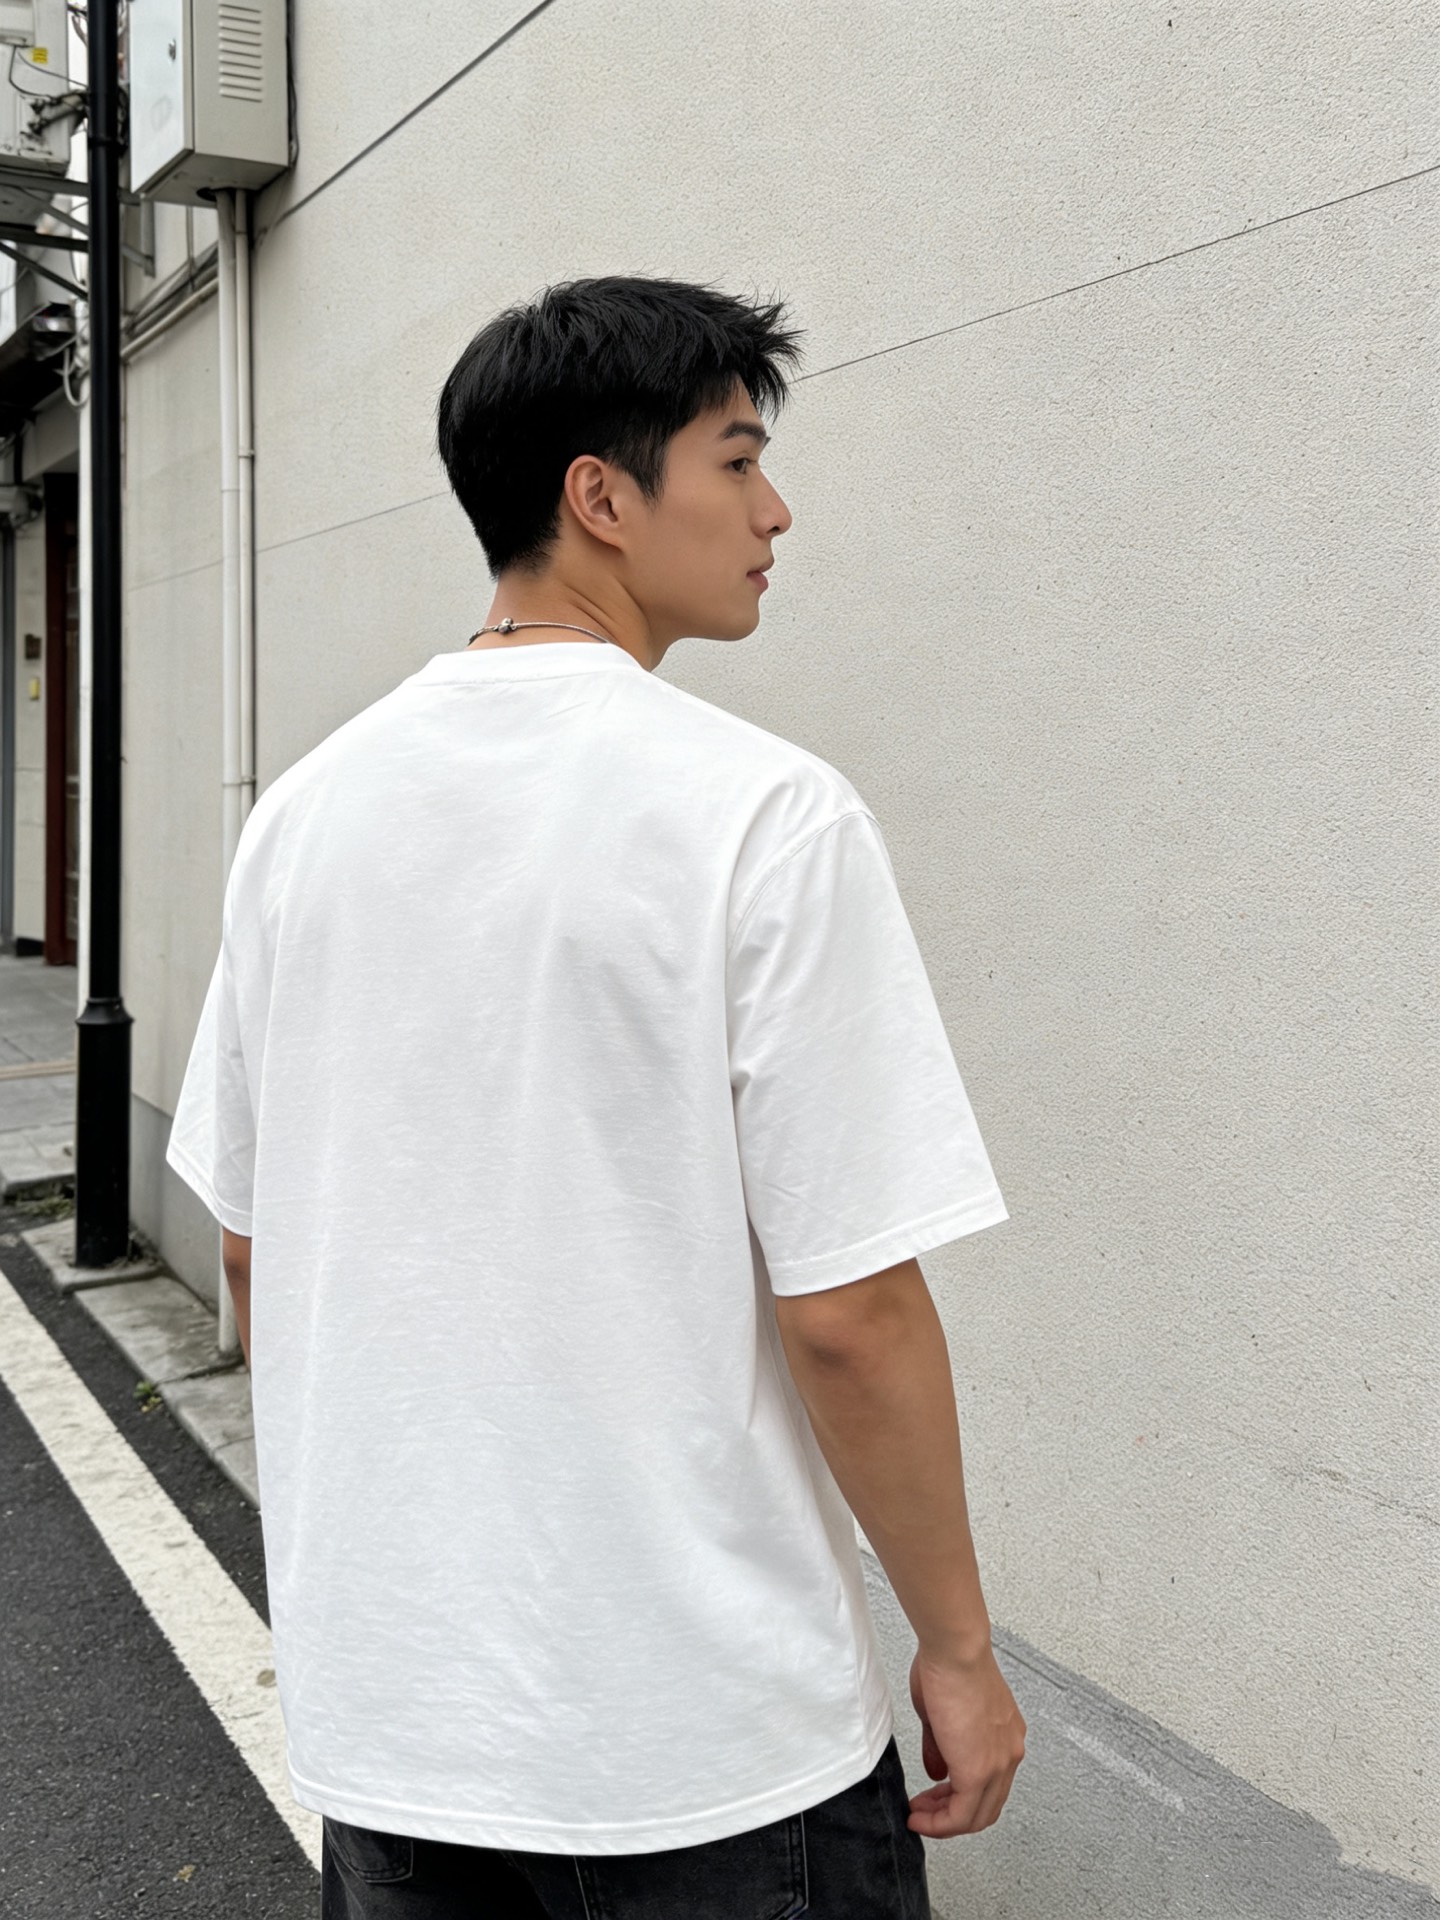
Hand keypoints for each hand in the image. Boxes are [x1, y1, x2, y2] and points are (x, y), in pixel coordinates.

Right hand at [906, 1644, 1026, 1836]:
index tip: (935, 1798)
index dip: (959, 1797)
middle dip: (950, 1815)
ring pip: (976, 1816)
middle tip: (925, 1812)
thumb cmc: (950, 1662)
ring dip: (944, 1822)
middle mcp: (1009, 1752)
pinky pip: (962, 1814)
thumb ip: (941, 1748)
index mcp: (1006, 1735)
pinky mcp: (979, 1771)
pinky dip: (940, 1823)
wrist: (955, 1649)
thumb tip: (938, 1773)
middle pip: (986, 1806)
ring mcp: (999, 1763)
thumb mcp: (942, 1712)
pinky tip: (921, 1817)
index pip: (990, 1784)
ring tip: (919, 1816)